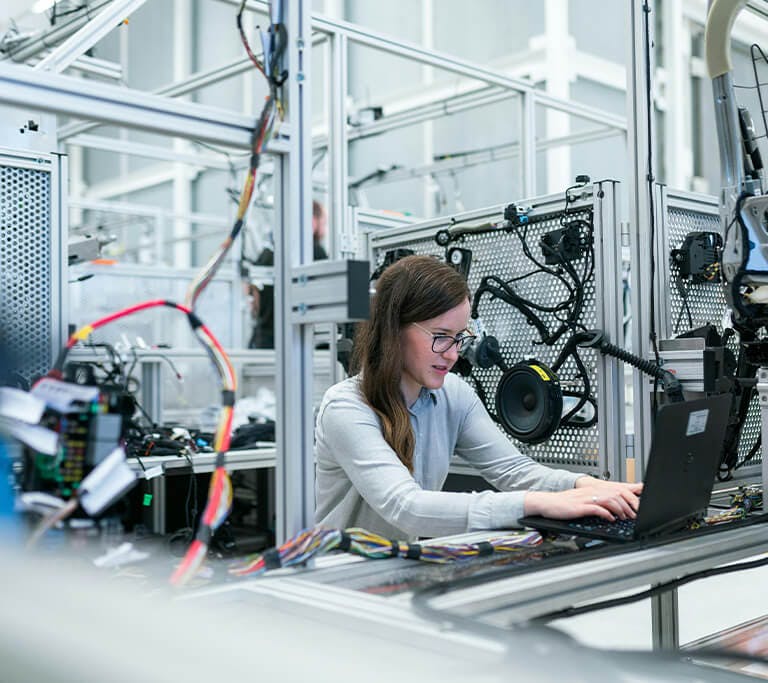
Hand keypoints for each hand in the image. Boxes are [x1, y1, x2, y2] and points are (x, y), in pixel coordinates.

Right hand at [524, 479, 641, 521]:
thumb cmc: (563, 504)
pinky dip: (607, 514)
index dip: (628, 497)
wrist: (546, 503)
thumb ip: (596, 502)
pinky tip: (610, 519)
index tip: (636, 507)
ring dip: (620, 510)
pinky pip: (597, 509)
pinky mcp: (580, 507)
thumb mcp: (582, 500)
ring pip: (609, 500)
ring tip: (624, 517)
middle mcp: (590, 491)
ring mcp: (585, 499)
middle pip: (615, 494)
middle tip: (633, 515)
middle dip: (628, 505)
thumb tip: (610, 510)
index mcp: (592, 489)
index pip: (615, 489)